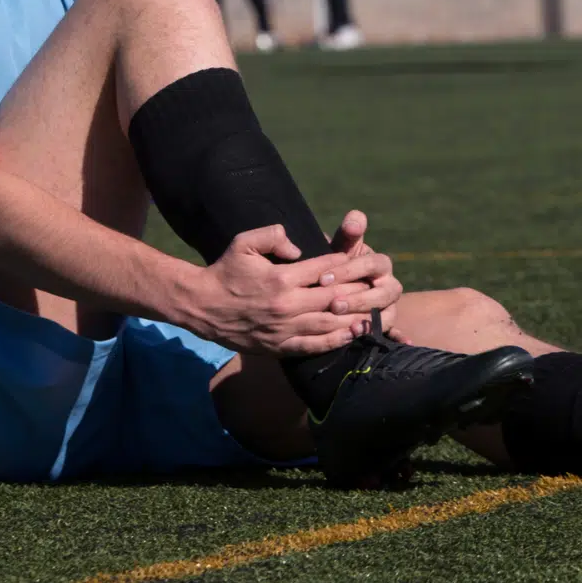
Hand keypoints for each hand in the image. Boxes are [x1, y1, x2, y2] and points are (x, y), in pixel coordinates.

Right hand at [184, 225, 392, 357]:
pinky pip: (313, 346)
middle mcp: (286, 305)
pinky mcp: (279, 346)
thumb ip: (272, 236)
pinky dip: (335, 341)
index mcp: (281, 278)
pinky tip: (351, 335)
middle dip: (359, 293)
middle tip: (379, 289)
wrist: (202, 306)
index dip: (347, 266)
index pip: (325, 270)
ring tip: (375, 314)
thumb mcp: (243, 242)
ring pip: (329, 324)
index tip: (363, 263)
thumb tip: (298, 247)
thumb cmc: (225, 271)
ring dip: (354, 319)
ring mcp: (283, 328)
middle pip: (334, 298)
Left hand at [327, 210, 400, 334]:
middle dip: (357, 298)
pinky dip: (392, 337)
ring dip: (367, 319)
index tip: (323, 278)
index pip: (372, 264)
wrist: (339, 284)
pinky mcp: (384, 325)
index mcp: (380, 263)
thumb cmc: (339, 263)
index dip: (349, 270)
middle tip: (333, 304)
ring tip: (345, 324)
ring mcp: (389, 307)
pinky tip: (384, 342)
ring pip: (386, 314)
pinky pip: (390, 332)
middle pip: (383, 293)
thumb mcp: (341, 247)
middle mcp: (390, 285)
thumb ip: (348, 233)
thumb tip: (354, 219)